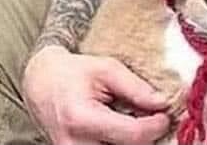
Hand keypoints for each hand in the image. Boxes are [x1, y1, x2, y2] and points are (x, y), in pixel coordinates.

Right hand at [22, 46, 171, 144]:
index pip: (131, 135)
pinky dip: (120, 144)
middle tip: (152, 119)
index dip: (154, 126)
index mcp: (82, 119)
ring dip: (133, 142)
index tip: (164, 114)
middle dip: (145, 137)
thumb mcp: (106, 68)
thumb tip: (161, 103)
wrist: (42, 86)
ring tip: (135, 124)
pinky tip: (122, 132)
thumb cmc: (74, 74)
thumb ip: (134, 86)